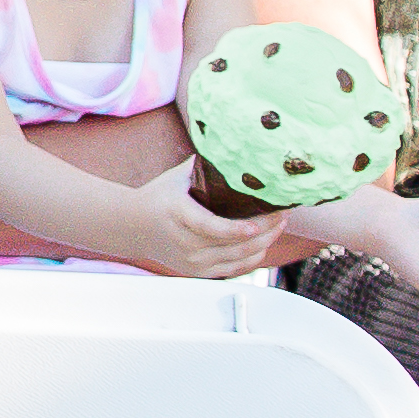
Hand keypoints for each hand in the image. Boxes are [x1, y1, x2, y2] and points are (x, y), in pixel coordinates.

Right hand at [85, 177, 280, 283]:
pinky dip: (255, 255)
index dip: (236, 229)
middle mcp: (186, 244)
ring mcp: (193, 262)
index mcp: (178, 216)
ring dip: (266, 241)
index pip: (210, 228)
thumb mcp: (177, 177)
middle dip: (266, 229)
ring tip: (280, 223)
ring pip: (240, 258)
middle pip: (234, 244)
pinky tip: (266, 240)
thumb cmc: (159, 198)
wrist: (134, 227)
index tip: (257, 224)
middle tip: (283, 212)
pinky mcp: (200, 272)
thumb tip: (235, 145)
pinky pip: (237, 268)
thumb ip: (204, 165)